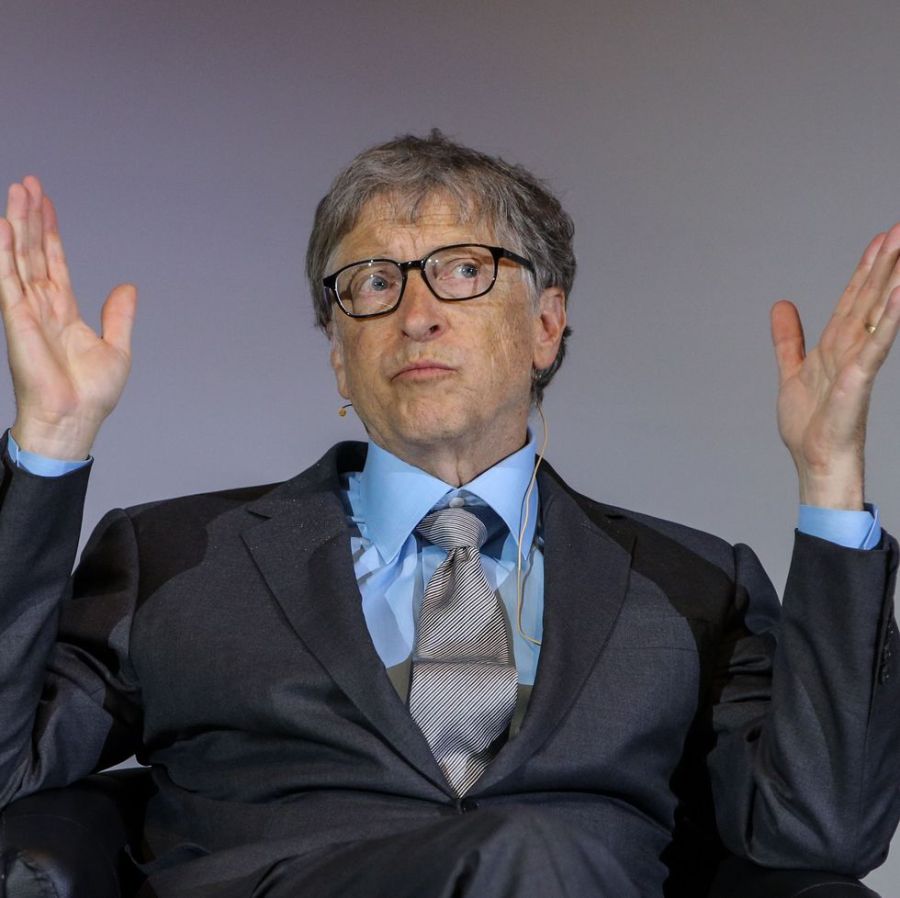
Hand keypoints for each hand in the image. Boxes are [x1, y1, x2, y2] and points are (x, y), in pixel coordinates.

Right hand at [0, 177, 135, 458]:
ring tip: (17, 191)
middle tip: (27, 182)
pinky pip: (7, 280)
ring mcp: (28, 311)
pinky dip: (3, 253)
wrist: (75, 418)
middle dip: (30, 217)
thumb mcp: (116, 347)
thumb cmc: (90, 394)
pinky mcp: (18, 319)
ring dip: (17, 224)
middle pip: (33, 251)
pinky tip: (2, 227)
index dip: (50, 232)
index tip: (46, 203)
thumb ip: (118, 314)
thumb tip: (128, 286)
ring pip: (19, 257)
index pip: (53, 262)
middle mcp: (43, 306)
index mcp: (64, 311)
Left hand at [772, 225, 899, 508]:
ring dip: (889, 279)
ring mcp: (856, 362)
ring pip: (874, 312)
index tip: (880, 238)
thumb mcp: (792, 370)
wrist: (815, 460)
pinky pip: (875, 345)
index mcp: (835, 345)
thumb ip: (788, 339)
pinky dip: (888, 320)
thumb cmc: (810, 424)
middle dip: (884, 262)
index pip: (852, 298)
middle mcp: (849, 348)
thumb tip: (780, 306)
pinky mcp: (858, 379)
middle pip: (867, 297)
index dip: (865, 269)